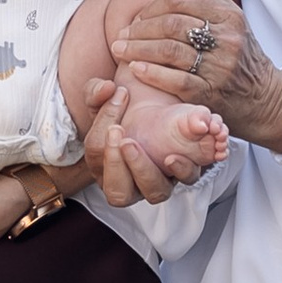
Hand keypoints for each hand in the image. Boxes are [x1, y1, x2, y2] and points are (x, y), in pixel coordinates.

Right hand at [77, 79, 220, 204]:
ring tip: (146, 148)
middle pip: (118, 193)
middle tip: (125, 139)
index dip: (103, 126)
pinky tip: (176, 153)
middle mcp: (129, 182)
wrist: (155, 106)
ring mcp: (158, 181)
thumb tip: (107, 89)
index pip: (96, 153)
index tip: (118, 98)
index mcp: (103, 165)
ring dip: (148, 171)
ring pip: (153, 193)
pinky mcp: (184, 172)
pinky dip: (183, 168)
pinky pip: (185, 179)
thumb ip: (97, 92)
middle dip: (118, 166)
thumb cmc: (124, 106)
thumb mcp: (104, 96)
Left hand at [108, 0, 281, 152]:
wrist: (263, 97)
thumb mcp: (232, 20)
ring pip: (169, 50)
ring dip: (138, 49)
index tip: (138, 16)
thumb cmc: (240, 55)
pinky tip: (135, 68)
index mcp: (230, 16)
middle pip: (171, 24)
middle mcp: (227, 39)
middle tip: (122, 34)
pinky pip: (175, 79)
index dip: (153, 5)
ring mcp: (220, 66)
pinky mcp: (211, 92)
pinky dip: (151, 72)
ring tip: (120, 50)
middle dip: (140, 28)